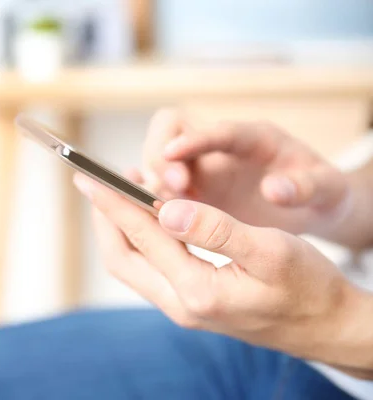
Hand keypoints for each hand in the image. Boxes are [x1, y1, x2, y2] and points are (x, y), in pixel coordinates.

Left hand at [74, 173, 372, 376]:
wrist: (326, 327)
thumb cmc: (308, 288)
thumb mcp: (270, 251)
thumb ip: (215, 230)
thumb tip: (165, 209)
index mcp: (198, 291)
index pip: (142, 237)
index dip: (113, 203)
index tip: (90, 177)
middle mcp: (181, 304)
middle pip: (121, 258)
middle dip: (105, 218)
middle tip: (97, 183)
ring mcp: (183, 307)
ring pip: (132, 265)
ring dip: (120, 228)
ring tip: (120, 192)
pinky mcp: (190, 303)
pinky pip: (150, 268)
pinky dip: (140, 239)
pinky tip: (149, 217)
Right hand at [141, 110, 349, 234]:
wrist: (313, 207)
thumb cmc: (321, 192)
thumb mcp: (327, 190)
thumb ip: (306, 187)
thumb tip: (274, 190)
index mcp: (253, 138)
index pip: (218, 130)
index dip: (193, 140)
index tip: (172, 154)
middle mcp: (219, 148)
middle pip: (170, 131)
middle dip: (162, 158)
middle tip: (173, 191)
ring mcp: (202, 168)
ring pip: (159, 161)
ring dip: (153, 183)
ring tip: (159, 212)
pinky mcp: (193, 191)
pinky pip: (160, 190)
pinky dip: (152, 202)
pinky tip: (152, 222)